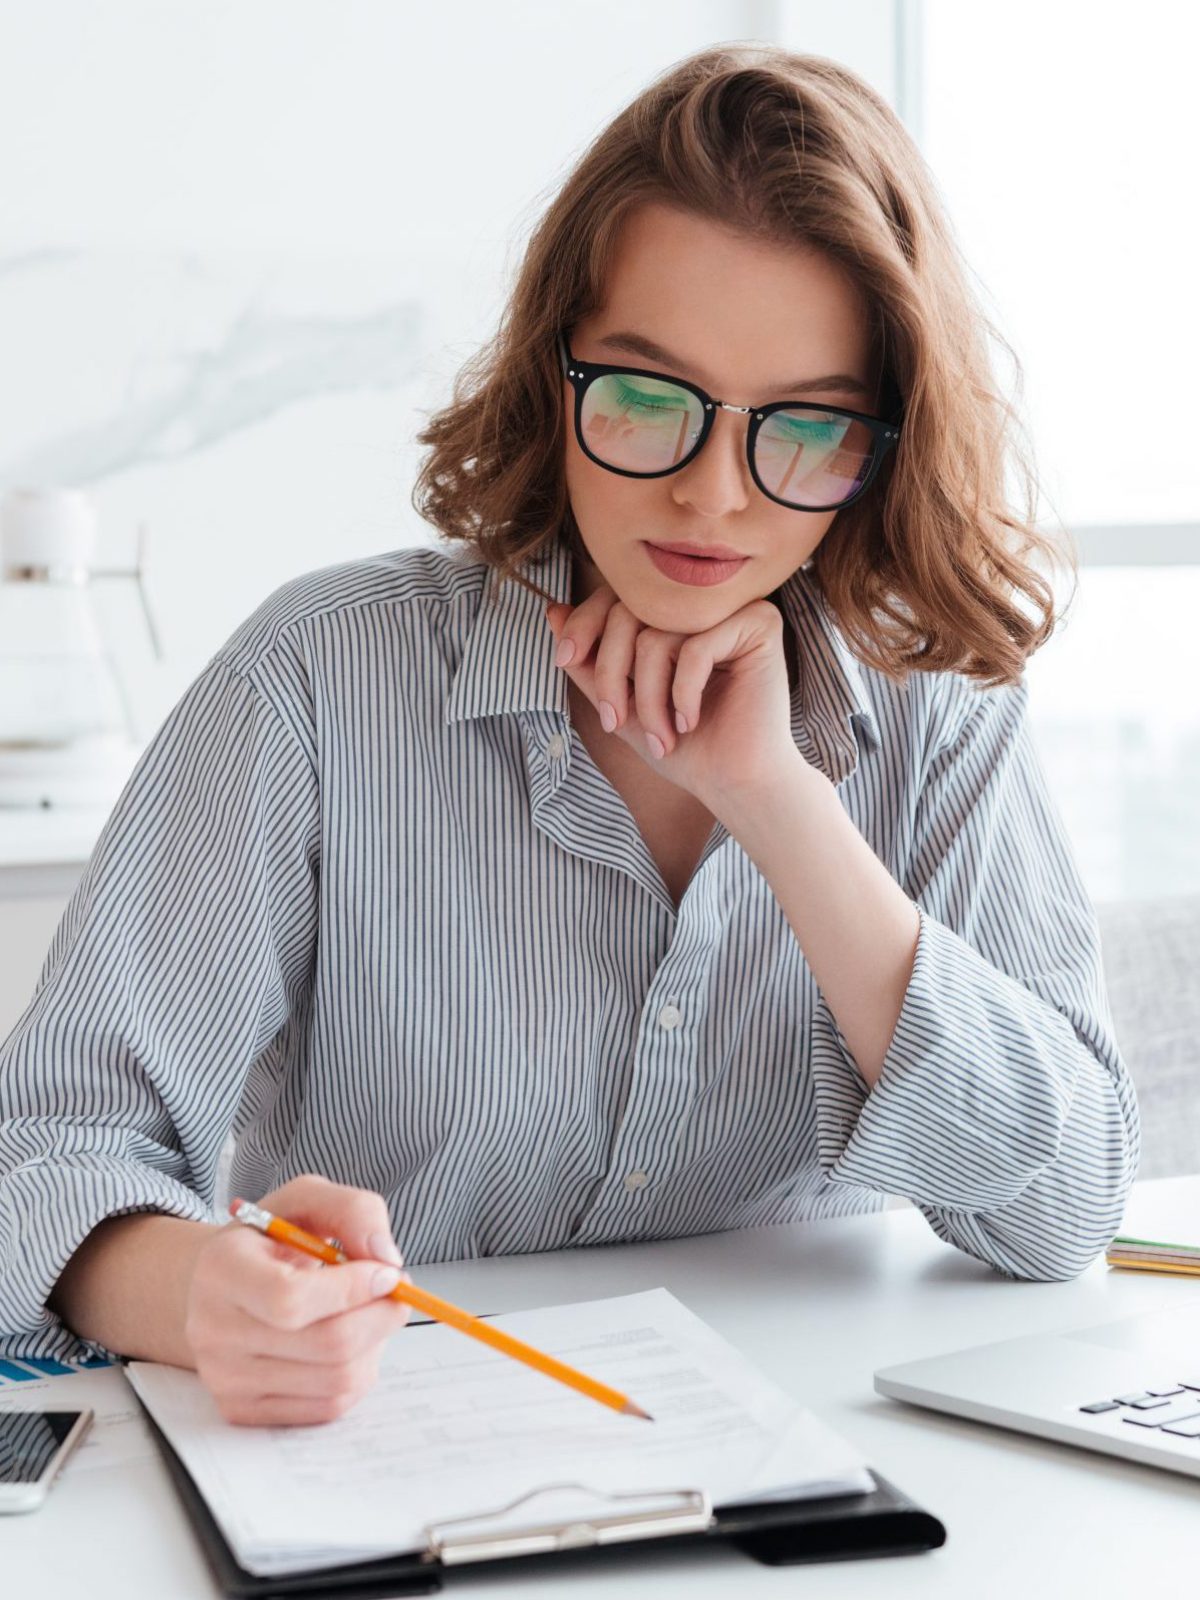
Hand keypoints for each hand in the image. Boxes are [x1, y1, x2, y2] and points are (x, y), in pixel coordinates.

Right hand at [184, 1174, 412, 1425]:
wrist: (223, 1286)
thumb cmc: (270, 1241)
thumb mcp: (308, 1199)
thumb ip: (354, 1211)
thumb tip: (387, 1259)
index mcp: (222, 1270)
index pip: (290, 1299)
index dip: (353, 1289)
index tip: (387, 1272)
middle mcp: (213, 1330)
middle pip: (326, 1345)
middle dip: (381, 1316)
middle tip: (397, 1293)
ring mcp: (225, 1378)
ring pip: (337, 1380)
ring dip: (374, 1345)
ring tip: (367, 1313)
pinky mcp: (243, 1410)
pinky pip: (329, 1407)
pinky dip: (358, 1374)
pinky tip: (350, 1343)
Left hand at [545, 584, 801, 809]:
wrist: (734, 784)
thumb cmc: (686, 748)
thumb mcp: (622, 703)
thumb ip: (590, 661)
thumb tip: (552, 611)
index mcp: (676, 612)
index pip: (619, 596)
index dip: (584, 624)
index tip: (563, 659)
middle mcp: (705, 603)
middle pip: (632, 610)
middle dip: (612, 673)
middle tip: (614, 722)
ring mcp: (735, 609)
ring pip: (657, 635)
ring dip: (648, 698)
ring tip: (661, 736)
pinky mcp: (760, 625)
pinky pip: (695, 647)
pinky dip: (682, 693)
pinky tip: (690, 722)